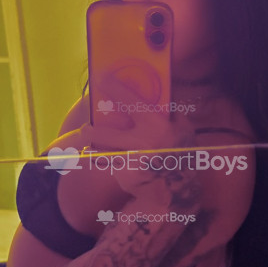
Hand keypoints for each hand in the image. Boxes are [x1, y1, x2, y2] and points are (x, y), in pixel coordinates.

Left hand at [87, 73, 197, 198]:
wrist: (177, 190)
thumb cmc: (181, 154)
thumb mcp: (183, 129)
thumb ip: (169, 113)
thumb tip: (157, 95)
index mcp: (156, 125)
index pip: (130, 101)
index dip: (113, 87)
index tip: (99, 76)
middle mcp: (141, 142)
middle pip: (103, 135)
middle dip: (89, 132)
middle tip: (84, 129)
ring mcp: (130, 161)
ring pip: (101, 153)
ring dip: (94, 151)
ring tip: (91, 147)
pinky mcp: (124, 177)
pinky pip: (113, 166)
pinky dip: (115, 166)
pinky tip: (126, 168)